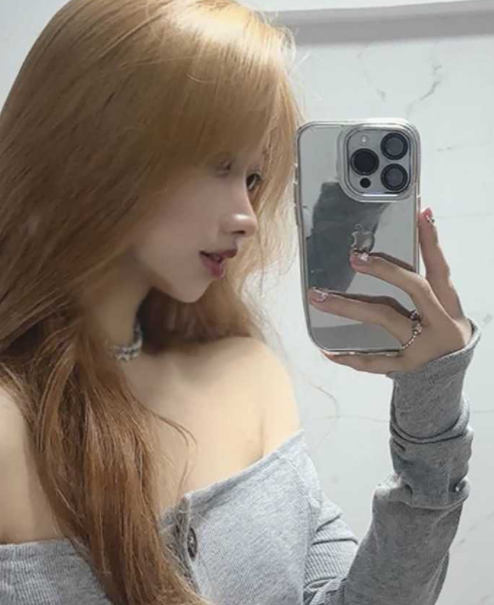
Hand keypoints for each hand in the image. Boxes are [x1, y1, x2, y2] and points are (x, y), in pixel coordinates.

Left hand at [308, 208, 472, 373]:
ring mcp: (422, 345)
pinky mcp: (406, 366)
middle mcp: (440, 322)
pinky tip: (328, 350)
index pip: (440, 268)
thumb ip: (424, 284)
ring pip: (384, 317)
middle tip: (354, 258)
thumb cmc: (440, 332)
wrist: (447, 376)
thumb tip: (402, 247)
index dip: (432, 242)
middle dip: (385, 270)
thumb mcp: (442, 308)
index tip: (421, 214)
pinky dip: (351, 356)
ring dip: (349, 306)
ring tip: (319, 298)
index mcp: (448, 304)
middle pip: (414, 288)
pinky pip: (375, 360)